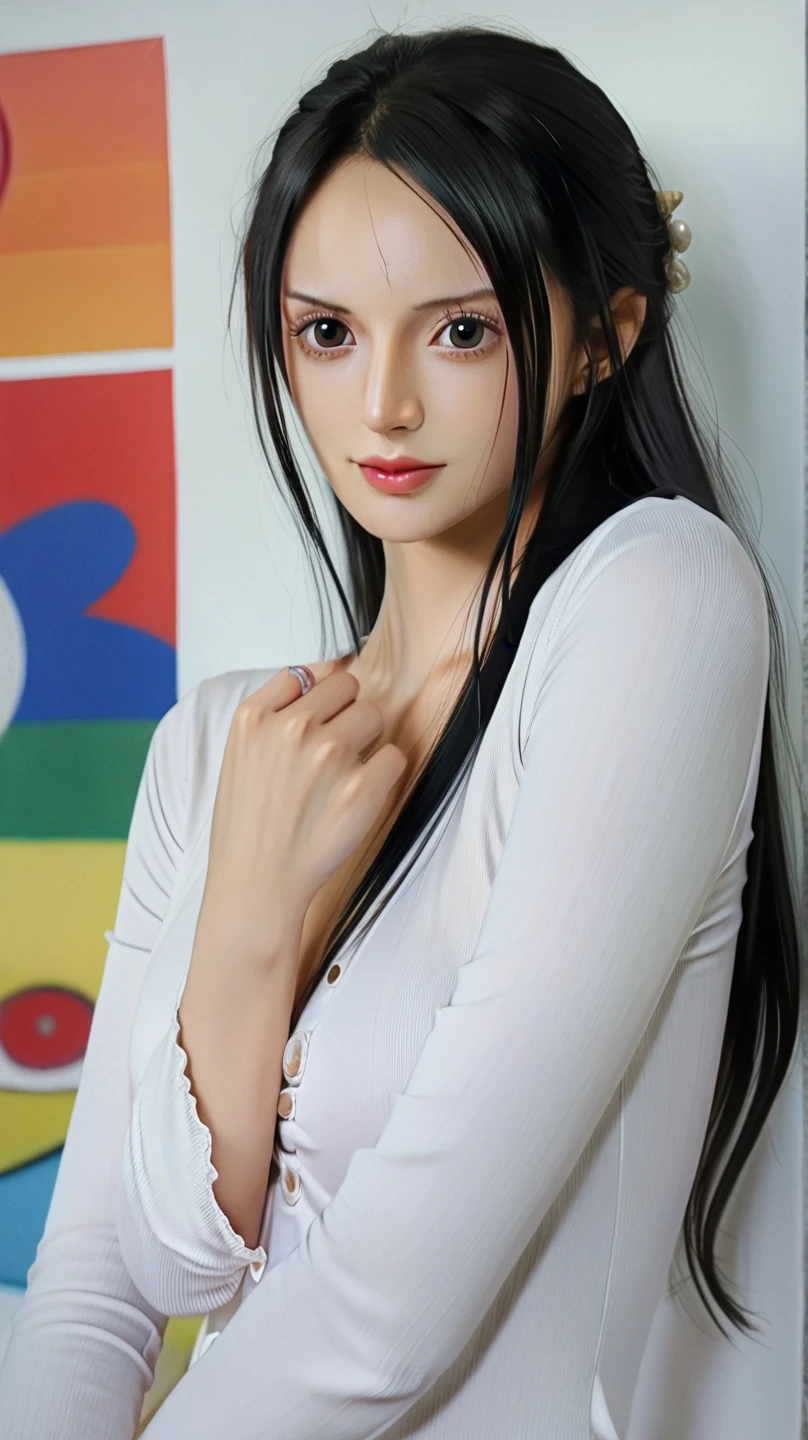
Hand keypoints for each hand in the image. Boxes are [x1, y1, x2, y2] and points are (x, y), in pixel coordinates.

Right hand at [198, 662, 406, 963]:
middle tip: (331, 757)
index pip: (305, 672)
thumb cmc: (251, 824)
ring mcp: (328, 755)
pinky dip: (384, 776)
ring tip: (340, 779)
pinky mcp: (362, 788)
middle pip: (347, 687)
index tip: (315, 725)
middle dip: (346, 715)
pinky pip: (394, 756)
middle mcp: (290, 728)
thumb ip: (277, 709)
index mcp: (252, 717)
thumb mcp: (242, 753)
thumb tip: (334, 667)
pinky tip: (355, 800)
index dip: (317, 698)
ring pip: (374, 715)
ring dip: (367, 742)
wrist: (256, 885)